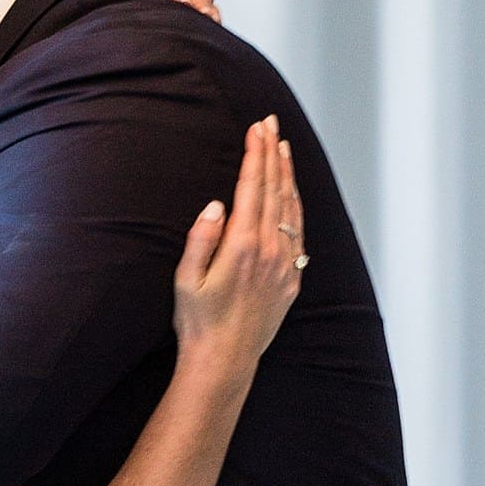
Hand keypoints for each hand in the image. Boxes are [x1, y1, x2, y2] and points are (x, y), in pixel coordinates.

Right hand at [173, 117, 304, 375]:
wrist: (224, 361)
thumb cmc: (197, 322)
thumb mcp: (186, 281)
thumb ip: (200, 239)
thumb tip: (215, 203)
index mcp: (242, 246)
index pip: (252, 187)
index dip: (255, 153)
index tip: (256, 127)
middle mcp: (269, 251)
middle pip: (275, 190)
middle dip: (272, 153)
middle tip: (270, 124)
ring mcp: (284, 264)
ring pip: (290, 208)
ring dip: (287, 174)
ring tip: (282, 147)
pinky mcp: (291, 279)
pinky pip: (298, 232)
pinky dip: (295, 206)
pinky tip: (291, 194)